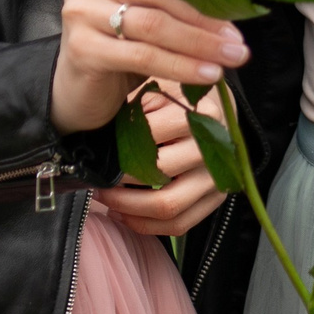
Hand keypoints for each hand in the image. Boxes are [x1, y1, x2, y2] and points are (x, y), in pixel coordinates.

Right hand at [52, 0, 248, 133]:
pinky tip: (207, 75)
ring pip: (154, 24)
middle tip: (239, 38)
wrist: (76, 90)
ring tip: (232, 56)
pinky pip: (143, 56)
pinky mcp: (82, 48)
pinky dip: (181, 67)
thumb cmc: (120, 45)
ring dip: (199, 43)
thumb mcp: (143, 11)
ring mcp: (81, 11)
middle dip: (206, 15)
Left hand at [94, 87, 228, 234]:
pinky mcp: (215, 199)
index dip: (122, 145)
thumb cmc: (176, 101)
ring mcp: (216, 177)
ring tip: (105, 195)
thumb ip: (136, 104)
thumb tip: (103, 131)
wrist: (211, 113)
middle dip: (121, 178)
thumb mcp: (157, 89)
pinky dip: (145, 224)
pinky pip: (179, 224)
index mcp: (202, 114)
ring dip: (128, 206)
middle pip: (161, 172)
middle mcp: (213, 148)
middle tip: (98, 176)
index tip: (100, 149)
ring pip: (168, 205)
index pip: (154, 133)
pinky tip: (122, 213)